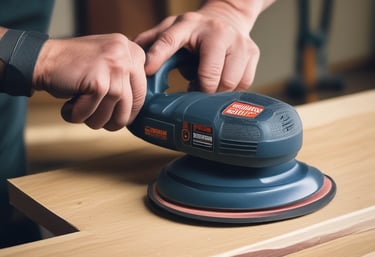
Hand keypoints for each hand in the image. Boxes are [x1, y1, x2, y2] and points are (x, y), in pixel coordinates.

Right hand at [33, 33, 146, 130]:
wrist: (42, 58)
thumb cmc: (75, 67)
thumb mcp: (109, 65)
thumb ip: (126, 80)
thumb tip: (137, 111)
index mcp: (134, 52)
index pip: (142, 93)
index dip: (128, 111)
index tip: (114, 114)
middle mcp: (127, 56)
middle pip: (131, 106)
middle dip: (112, 120)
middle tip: (95, 118)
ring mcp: (114, 67)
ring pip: (113, 114)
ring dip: (92, 119)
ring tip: (78, 107)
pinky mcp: (99, 82)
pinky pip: (94, 113)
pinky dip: (78, 115)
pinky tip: (69, 104)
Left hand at [135, 6, 259, 92]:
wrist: (229, 18)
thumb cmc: (195, 31)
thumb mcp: (171, 30)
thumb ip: (152, 43)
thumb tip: (133, 61)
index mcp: (187, 25)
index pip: (169, 40)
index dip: (158, 56)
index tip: (149, 72)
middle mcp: (215, 32)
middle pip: (210, 74)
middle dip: (202, 89)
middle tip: (196, 90)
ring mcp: (238, 42)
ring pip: (229, 82)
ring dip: (217, 91)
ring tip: (208, 85)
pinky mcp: (253, 52)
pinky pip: (243, 83)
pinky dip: (231, 89)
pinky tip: (222, 83)